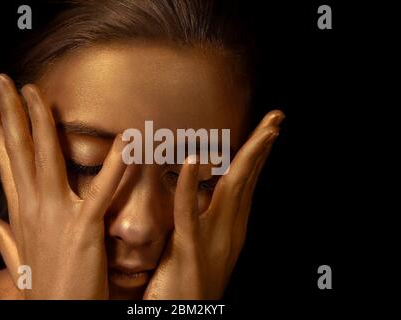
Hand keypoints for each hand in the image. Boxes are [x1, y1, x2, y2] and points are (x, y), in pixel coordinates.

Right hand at [0, 74, 126, 298]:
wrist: (59, 316)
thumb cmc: (44, 288)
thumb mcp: (18, 260)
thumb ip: (2, 237)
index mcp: (21, 213)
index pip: (5, 163)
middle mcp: (33, 208)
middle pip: (19, 151)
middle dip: (10, 112)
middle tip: (4, 80)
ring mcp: (56, 216)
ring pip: (46, 159)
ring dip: (42, 122)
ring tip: (35, 93)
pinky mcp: (83, 228)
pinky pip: (101, 190)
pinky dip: (115, 164)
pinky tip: (125, 138)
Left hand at [143, 110, 284, 298]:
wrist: (187, 319)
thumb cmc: (188, 285)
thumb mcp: (204, 248)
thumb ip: (206, 220)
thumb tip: (201, 194)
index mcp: (232, 229)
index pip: (247, 185)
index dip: (258, 156)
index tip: (267, 132)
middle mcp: (230, 232)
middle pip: (247, 180)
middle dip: (261, 147)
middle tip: (275, 119)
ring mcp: (213, 240)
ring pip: (232, 189)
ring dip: (247, 156)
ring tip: (263, 131)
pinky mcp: (189, 250)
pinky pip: (189, 212)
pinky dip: (190, 184)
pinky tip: (193, 159)